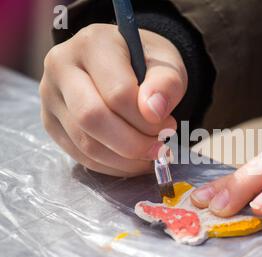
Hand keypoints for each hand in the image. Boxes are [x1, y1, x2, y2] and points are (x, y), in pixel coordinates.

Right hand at [40, 24, 186, 176]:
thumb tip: (154, 112)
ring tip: (150, 153)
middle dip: (134, 144)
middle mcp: (61, 67)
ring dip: (126, 160)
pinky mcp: (51, 123)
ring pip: (86, 143)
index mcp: (93, 44)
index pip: (118, 92)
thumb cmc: (148, 63)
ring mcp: (50, 97)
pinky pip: (81, 156)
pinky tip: (133, 160)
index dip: (147, 119)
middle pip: (93, 118)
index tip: (169, 125)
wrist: (125, 64)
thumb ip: (166, 84)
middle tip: (160, 148)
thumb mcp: (168, 64)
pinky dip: (112, 166)